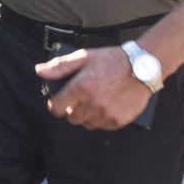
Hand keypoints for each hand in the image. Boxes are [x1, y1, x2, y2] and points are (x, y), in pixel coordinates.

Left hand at [35, 46, 151, 130]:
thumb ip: (60, 66)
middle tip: (80, 99)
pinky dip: (101, 119)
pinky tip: (106, 106)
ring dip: (86, 116)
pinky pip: (102, 126)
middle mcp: (92, 103)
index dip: (55, 105)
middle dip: (71, 110)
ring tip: (94, 102)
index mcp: (80, 88)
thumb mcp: (84, 57)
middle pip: (71, 118)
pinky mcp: (119, 120)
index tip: (59, 102)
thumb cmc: (112, 60)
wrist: (144, 66)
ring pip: (86, 124)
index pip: (56, 108)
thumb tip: (39, 71)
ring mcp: (106, 113)